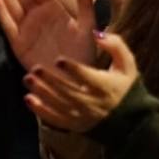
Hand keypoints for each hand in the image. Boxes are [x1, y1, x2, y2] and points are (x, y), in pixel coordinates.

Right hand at [0, 0, 94, 73]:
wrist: (74, 81)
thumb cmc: (83, 54)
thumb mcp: (88, 27)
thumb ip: (84, 3)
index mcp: (52, 9)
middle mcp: (36, 16)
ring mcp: (26, 29)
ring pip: (12, 4)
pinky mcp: (18, 44)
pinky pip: (8, 25)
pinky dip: (2, 13)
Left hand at [24, 31, 139, 132]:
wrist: (130, 121)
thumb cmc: (125, 86)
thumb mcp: (127, 64)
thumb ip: (115, 45)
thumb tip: (97, 33)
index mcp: (105, 87)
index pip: (87, 78)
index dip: (73, 69)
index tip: (59, 59)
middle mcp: (93, 103)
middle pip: (69, 92)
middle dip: (52, 80)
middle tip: (35, 68)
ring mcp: (83, 116)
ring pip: (59, 105)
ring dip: (42, 93)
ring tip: (27, 79)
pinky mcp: (75, 125)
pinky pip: (55, 119)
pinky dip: (41, 110)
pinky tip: (28, 99)